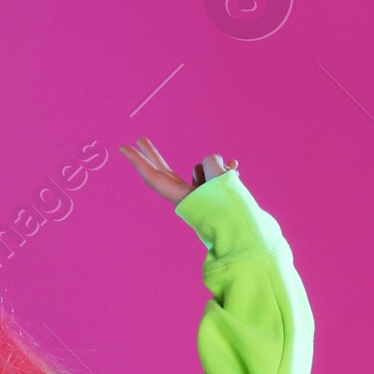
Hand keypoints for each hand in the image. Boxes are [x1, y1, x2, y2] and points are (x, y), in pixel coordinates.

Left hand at [119, 137, 238, 203]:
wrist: (249, 235)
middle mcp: (186, 196)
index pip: (154, 177)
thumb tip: (216, 161)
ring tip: (230, 176)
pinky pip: (214, 173)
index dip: (139, 161)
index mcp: (182, 198)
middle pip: (164, 172)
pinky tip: (235, 166)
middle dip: (154, 154)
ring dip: (216, 167)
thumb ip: (212, 163)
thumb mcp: (221, 180)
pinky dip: (224, 170)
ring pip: (201, 168)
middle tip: (139, 138)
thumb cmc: (233, 211)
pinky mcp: (212, 194)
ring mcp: (199, 195)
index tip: (123, 147)